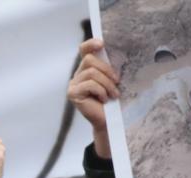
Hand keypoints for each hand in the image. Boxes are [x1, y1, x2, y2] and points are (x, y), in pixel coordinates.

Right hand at [67, 37, 119, 158]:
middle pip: (90, 60)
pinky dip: (100, 91)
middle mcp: (77, 75)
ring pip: (91, 72)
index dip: (91, 44)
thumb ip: (108, 68)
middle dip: (106, 70)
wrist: (109, 120)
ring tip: (113, 94)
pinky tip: (104, 99)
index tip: (102, 44)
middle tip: (117, 82)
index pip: (83, 50)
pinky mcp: (73, 93)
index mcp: (87, 68)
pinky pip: (89, 84)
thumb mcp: (112, 80)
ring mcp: (73, 84)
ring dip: (106, 83)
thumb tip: (115, 54)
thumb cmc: (112, 101)